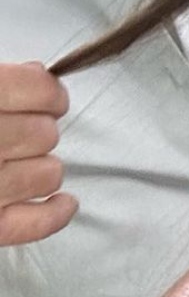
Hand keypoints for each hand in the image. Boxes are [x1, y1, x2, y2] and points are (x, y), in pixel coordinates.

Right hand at [0, 62, 76, 245]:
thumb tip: (38, 71)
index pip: (38, 88)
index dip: (48, 92)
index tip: (48, 97)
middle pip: (45, 133)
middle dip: (39, 130)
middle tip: (20, 130)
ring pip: (49, 174)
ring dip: (40, 167)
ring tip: (17, 162)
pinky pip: (36, 224)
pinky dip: (55, 214)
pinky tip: (63, 204)